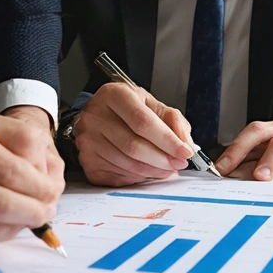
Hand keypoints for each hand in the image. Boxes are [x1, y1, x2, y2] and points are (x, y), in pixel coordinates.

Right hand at [73, 82, 192, 186]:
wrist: (99, 114)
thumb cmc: (127, 108)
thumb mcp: (151, 104)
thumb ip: (173, 120)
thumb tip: (186, 144)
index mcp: (113, 95)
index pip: (143, 122)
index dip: (167, 140)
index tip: (184, 152)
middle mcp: (95, 116)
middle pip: (134, 146)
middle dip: (162, 159)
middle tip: (178, 164)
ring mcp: (87, 139)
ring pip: (126, 163)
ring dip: (153, 170)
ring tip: (167, 169)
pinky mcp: (86, 159)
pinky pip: (117, 175)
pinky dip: (138, 177)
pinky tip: (148, 171)